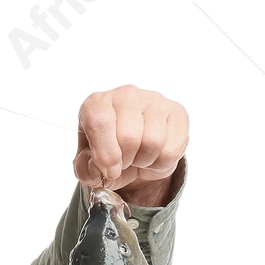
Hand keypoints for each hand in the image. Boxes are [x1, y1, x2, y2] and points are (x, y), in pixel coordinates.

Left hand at [73, 85, 187, 207]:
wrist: (135, 157)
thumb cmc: (108, 155)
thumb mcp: (88, 166)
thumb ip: (87, 169)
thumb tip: (103, 169)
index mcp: (97, 103)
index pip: (99, 121)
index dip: (105, 153)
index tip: (109, 170)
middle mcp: (126, 94)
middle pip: (129, 136)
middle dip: (125, 160)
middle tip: (123, 161)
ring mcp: (154, 100)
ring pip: (153, 142)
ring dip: (144, 160)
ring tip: (137, 156)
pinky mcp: (177, 111)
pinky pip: (172, 149)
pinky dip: (161, 162)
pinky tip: (154, 154)